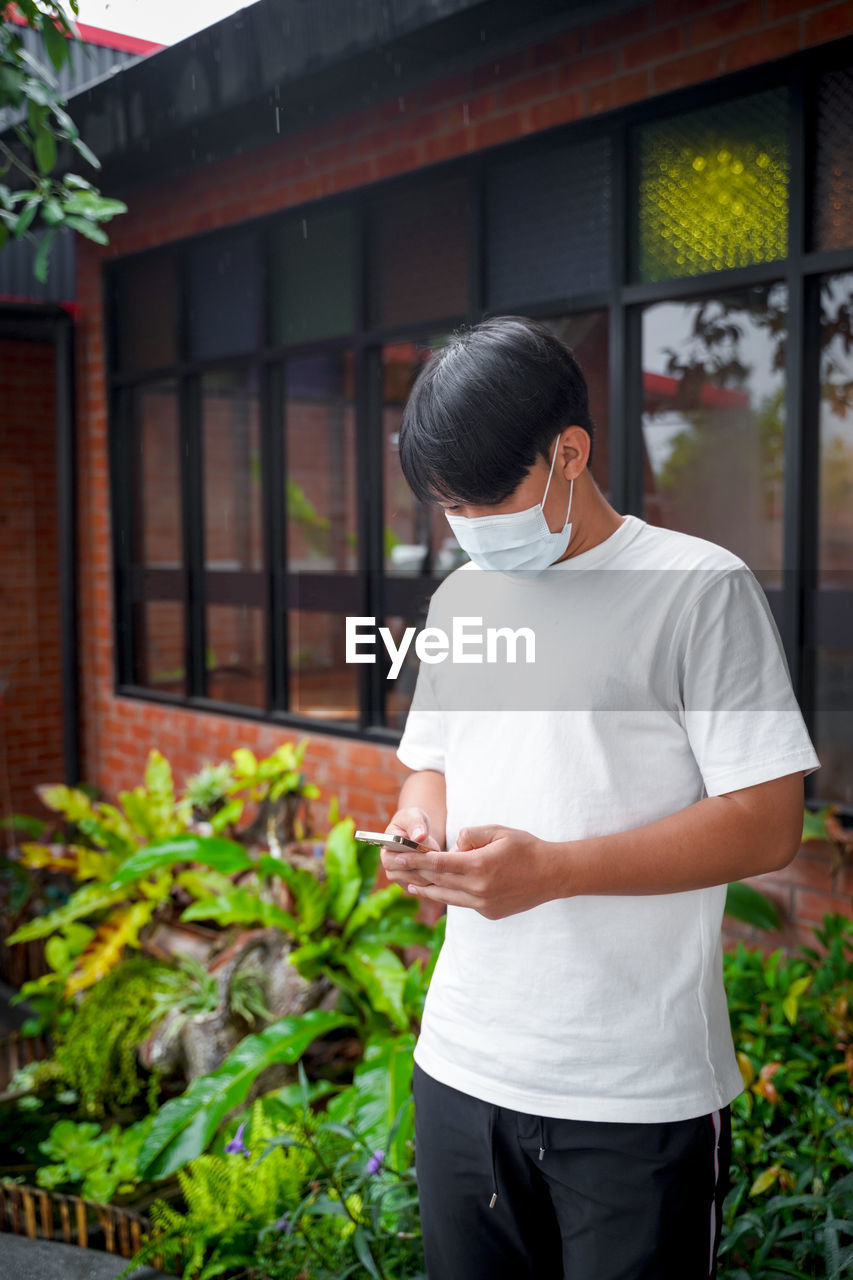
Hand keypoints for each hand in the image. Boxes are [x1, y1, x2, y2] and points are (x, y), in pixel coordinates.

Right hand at [380, 807, 441, 889]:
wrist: (417, 832)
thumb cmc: (413, 821)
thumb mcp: (414, 817)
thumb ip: (416, 825)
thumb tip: (419, 837)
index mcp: (385, 847)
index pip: (394, 858)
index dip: (412, 856)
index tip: (428, 849)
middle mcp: (388, 864)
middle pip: (406, 874)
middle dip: (425, 866)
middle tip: (440, 857)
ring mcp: (398, 876)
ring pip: (418, 882)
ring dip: (432, 873)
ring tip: (443, 862)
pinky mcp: (410, 884)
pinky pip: (425, 888)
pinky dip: (436, 881)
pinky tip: (444, 871)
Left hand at [390, 825, 562, 918]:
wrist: (553, 874)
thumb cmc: (527, 848)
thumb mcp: (499, 831)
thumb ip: (471, 835)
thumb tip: (453, 846)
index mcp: (479, 866)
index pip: (439, 864)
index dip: (416, 860)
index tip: (399, 856)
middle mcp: (479, 888)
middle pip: (438, 881)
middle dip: (416, 873)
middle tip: (397, 867)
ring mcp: (484, 904)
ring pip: (447, 897)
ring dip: (427, 891)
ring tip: (412, 885)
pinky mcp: (490, 913)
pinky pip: (464, 903)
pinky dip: (451, 896)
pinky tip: (441, 891)